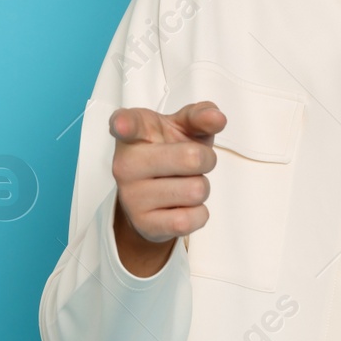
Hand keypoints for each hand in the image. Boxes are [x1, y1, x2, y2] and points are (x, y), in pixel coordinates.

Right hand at [107, 102, 225, 275]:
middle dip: (207, 160)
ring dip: (201, 187)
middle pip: (192, 158)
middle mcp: (125, 163)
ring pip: (196, 191)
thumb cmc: (170, 151)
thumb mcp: (184, 127)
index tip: (122, 126)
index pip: (127, 124)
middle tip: (192, 162)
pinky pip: (189, 220)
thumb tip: (217, 119)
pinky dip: (199, 214)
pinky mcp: (143, 223)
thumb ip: (201, 116)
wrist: (154, 193)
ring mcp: (131, 195)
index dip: (125, 124)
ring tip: (183, 184)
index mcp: (134, 132)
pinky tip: (182, 206)